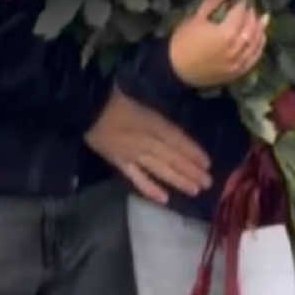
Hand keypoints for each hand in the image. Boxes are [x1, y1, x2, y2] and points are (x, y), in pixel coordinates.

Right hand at [84, 90, 211, 204]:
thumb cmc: (113, 96)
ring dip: (178, 180)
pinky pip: (137, 178)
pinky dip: (150, 189)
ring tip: (195, 190)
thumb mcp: (140, 96)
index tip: (207, 163)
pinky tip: (164, 198)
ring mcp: (132, 154)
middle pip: (172, 157)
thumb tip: (175, 119)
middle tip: (208, 182)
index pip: (177, 139)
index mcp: (152, 122)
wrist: (85, 107)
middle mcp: (146, 141)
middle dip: (191, 170)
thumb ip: (158, 111)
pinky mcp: (119, 163)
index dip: (192, 151)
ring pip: (159, 170)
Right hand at [168, 0, 268, 87]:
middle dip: (252, 15)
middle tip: (249, 6)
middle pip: (251, 27)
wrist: (174, 70)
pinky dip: (259, 47)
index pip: (240, 13)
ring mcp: (237, 62)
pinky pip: (253, 59)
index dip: (243, 2)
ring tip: (262, 18)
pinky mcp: (236, 72)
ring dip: (260, 29)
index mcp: (226, 33)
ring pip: (255, 43)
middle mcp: (236, 48)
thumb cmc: (183, 42)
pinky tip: (261, 38)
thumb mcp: (197, 17)